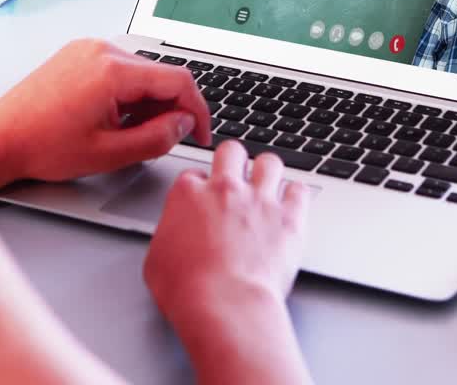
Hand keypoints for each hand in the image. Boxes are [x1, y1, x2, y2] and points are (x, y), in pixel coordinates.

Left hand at [0, 40, 211, 193]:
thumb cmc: (42, 146)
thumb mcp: (110, 153)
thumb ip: (157, 138)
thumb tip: (184, 125)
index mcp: (112, 71)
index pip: (178, 80)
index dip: (198, 110)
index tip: (200, 134)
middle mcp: (101, 50)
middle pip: (160, 74)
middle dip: (170, 108)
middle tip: (162, 140)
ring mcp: (87, 50)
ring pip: (140, 72)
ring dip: (148, 101)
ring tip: (129, 133)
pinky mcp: (77, 55)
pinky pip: (118, 69)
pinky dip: (127, 93)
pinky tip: (113, 118)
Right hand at [144, 142, 312, 384]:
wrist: (225, 304)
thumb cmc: (187, 289)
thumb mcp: (156, 260)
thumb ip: (169, 235)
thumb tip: (174, 238)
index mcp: (188, 194)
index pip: (194, 174)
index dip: (200, 186)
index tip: (203, 199)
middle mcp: (225, 189)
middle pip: (231, 151)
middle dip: (234, 161)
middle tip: (236, 178)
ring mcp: (260, 200)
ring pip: (270, 162)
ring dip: (267, 172)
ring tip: (267, 187)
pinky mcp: (289, 218)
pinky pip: (300, 190)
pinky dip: (296, 195)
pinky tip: (291, 205)